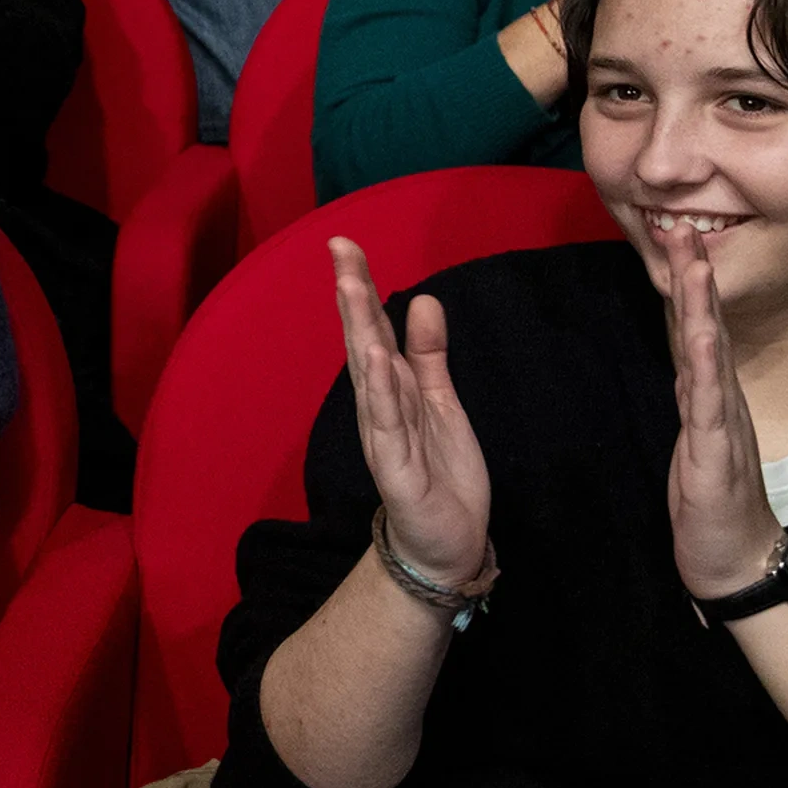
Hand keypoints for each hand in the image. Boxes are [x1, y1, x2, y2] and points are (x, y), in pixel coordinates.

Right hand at [332, 237, 492, 585]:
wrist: (448, 544)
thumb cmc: (441, 474)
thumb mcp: (441, 403)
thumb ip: (429, 354)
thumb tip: (422, 298)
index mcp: (391, 387)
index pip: (370, 327)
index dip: (359, 286)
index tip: (345, 243)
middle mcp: (379, 404)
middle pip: (362, 340)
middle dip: (352, 294)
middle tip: (340, 249)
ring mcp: (384, 434)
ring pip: (368, 374)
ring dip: (358, 329)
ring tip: (351, 287)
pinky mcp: (397, 467)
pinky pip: (388, 422)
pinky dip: (380, 388)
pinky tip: (375, 356)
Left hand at [656, 223, 786, 602]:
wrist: (735, 560)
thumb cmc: (711, 504)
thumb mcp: (694, 441)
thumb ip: (692, 402)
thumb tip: (686, 368)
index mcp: (709, 398)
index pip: (699, 332)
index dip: (691, 288)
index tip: (680, 244)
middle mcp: (719, 401)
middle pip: (706, 328)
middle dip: (695, 278)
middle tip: (684, 228)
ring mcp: (721, 422)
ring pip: (709, 353)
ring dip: (701, 306)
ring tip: (695, 263)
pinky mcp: (714, 450)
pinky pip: (708, 401)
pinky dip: (703, 364)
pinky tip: (699, 335)